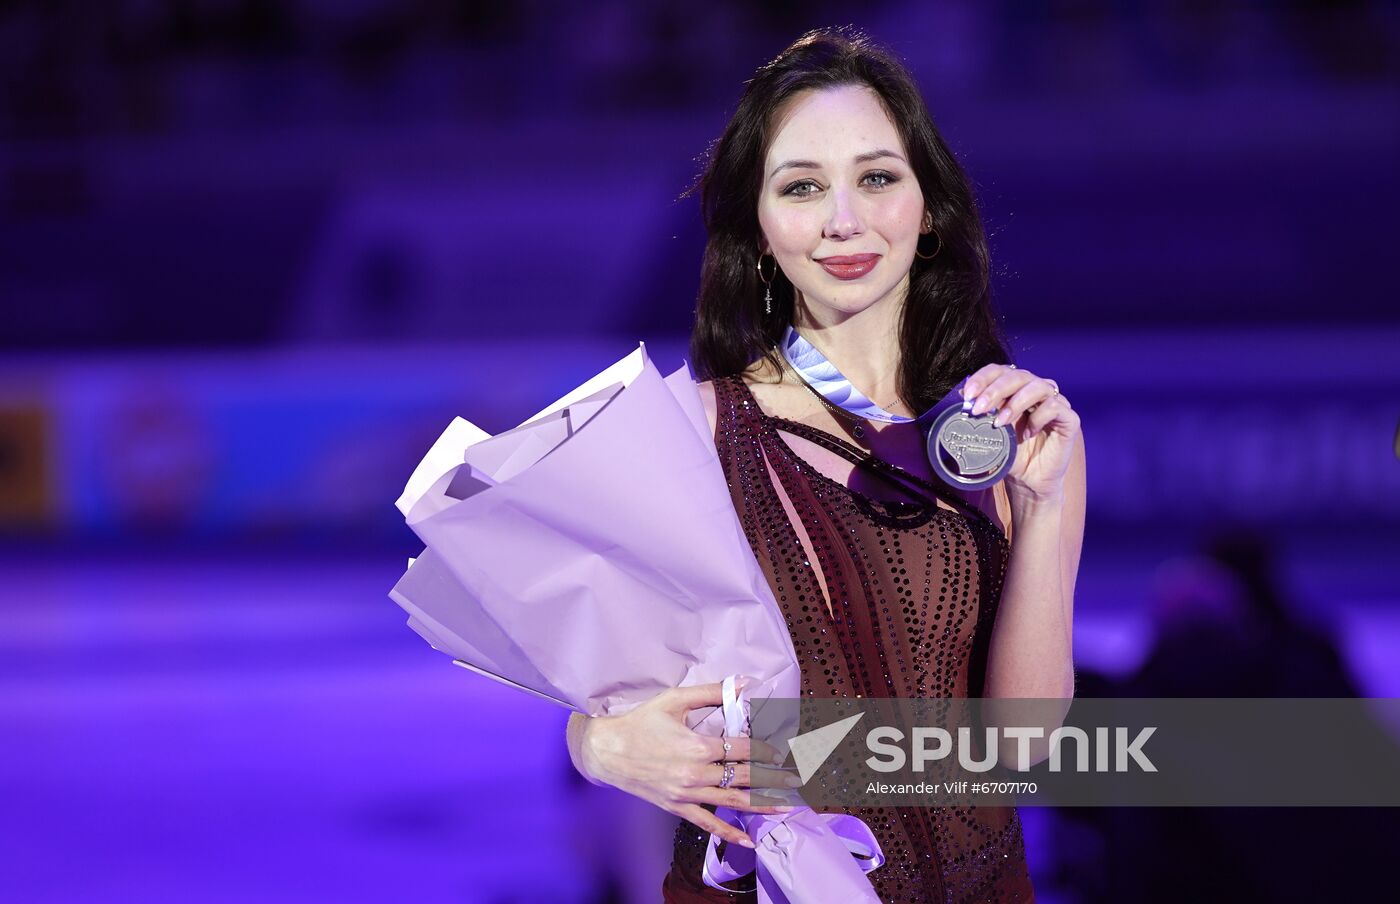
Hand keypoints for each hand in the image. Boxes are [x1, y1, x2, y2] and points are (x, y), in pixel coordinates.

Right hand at [575, 679, 794, 848]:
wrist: (607, 751)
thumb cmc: (640, 722)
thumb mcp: (675, 700)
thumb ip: (712, 692)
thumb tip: (743, 683)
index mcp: (697, 746)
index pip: (744, 749)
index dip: (768, 750)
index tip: (784, 750)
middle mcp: (695, 773)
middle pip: (745, 777)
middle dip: (774, 777)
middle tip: (798, 777)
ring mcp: (687, 794)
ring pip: (733, 801)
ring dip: (763, 804)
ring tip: (788, 804)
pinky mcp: (678, 807)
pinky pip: (708, 823)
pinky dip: (730, 833)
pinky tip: (749, 839)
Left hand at [963, 364, 1080, 504]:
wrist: (1028, 480)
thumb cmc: (1011, 453)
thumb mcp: (990, 431)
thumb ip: (980, 412)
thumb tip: (960, 396)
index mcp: (1016, 388)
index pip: (1000, 371)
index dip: (983, 378)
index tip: (967, 395)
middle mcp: (1036, 390)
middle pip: (1018, 375)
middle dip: (995, 390)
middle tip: (979, 409)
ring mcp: (1055, 402)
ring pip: (1038, 386)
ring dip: (1015, 402)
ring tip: (1000, 422)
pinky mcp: (1069, 418)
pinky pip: (1055, 406)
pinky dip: (1038, 417)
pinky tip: (1027, 434)